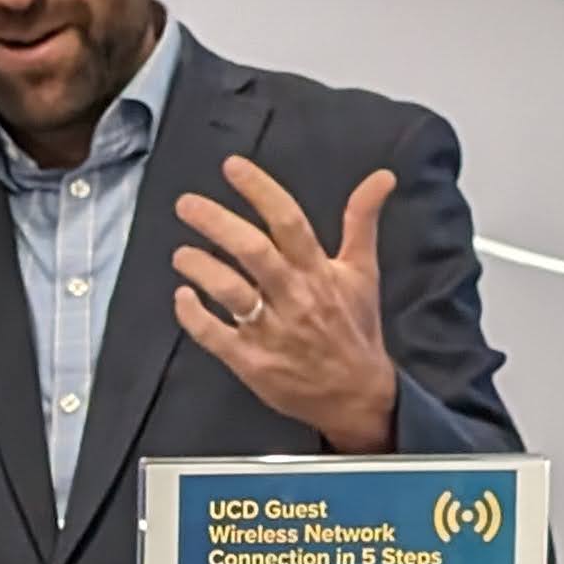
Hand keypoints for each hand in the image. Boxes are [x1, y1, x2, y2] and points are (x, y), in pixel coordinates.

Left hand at [172, 156, 400, 450]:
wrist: (357, 396)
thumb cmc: (355, 329)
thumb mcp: (363, 272)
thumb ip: (363, 221)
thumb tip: (382, 176)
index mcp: (319, 272)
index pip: (289, 221)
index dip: (260, 191)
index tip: (232, 167)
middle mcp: (295, 297)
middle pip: (252, 251)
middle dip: (216, 222)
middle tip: (186, 204)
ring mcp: (271, 331)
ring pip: (230, 291)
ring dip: (200, 267)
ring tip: (181, 253)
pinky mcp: (252, 362)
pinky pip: (214, 334)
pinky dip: (193, 315)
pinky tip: (182, 296)